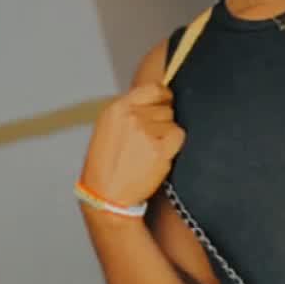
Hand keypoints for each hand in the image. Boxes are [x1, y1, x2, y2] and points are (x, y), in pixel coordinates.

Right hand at [81, 82, 185, 210]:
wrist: (106, 195)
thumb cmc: (106, 165)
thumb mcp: (108, 127)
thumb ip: (129, 111)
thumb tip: (155, 100)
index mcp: (117, 108)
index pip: (153, 88)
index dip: (164, 96)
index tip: (166, 102)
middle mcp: (131, 116)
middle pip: (166, 108)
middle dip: (162, 122)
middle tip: (148, 140)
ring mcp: (145, 131)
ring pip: (172, 122)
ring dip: (166, 136)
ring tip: (148, 152)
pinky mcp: (158, 149)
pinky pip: (178, 136)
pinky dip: (173, 146)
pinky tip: (158, 156)